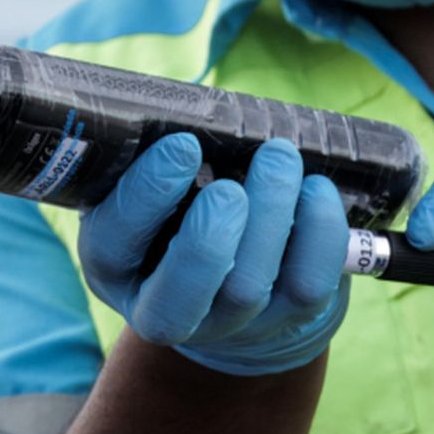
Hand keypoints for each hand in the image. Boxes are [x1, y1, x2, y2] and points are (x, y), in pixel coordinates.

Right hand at [78, 134, 349, 376]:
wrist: (229, 277)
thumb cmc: (177, 206)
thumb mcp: (148, 186)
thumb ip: (154, 157)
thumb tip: (187, 110)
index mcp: (116, 268)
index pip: (115, 244)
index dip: (147, 196)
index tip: (182, 146)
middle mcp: (164, 310)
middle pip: (184, 291)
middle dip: (210, 234)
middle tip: (231, 185)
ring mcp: (228, 323)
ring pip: (249, 287)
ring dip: (270, 215)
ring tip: (280, 157)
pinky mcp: (287, 319)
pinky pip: (308, 286)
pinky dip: (318, 232)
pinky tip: (315, 188)